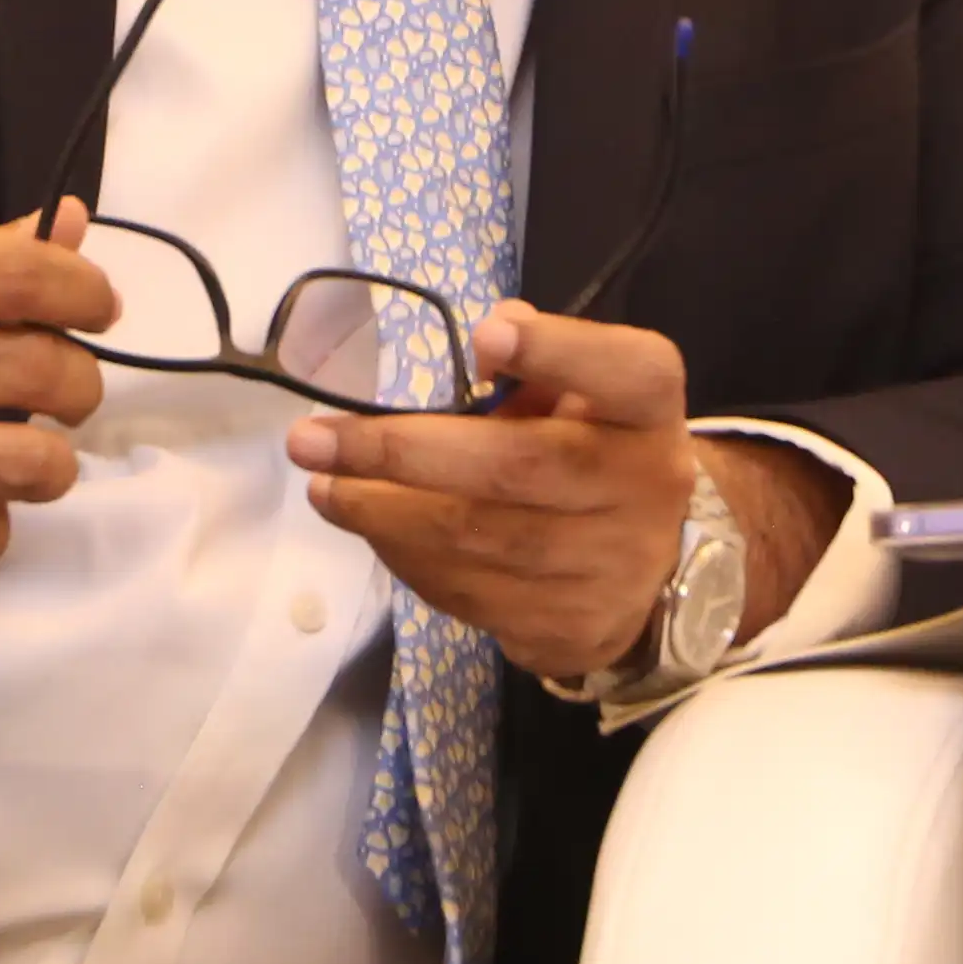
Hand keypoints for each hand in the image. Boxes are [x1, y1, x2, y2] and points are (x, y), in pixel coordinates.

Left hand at [283, 308, 840, 677]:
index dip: (557, 351)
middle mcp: (643, 488)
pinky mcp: (569, 627)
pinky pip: (468, 593)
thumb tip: (489, 343)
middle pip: (518, 467)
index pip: (625, 373)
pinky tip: (371, 529)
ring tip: (324, 488)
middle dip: (401, 452)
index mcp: (649, 411)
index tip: (485, 336)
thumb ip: (538, 359)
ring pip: (476, 541)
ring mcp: (609, 568)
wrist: (650, 572)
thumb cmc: (595, 453)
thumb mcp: (587, 393)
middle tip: (312, 441)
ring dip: (381, 513)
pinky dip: (406, 558)